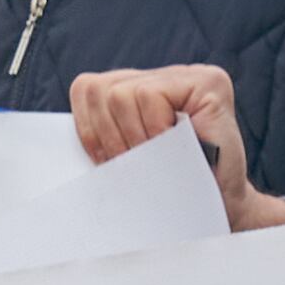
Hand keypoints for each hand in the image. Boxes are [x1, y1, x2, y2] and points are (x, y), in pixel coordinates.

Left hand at [68, 63, 284, 231]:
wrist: (222, 210)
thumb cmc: (173, 189)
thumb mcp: (128, 156)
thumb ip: (105, 131)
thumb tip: (62, 130)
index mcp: (141, 87)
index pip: (87, 88)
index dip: (87, 128)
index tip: (107, 161)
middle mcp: (165, 74)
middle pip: (99, 89)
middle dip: (108, 136)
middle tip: (135, 163)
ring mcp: (189, 74)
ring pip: (120, 94)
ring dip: (133, 138)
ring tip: (156, 158)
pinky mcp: (209, 83)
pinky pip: (150, 95)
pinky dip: (154, 130)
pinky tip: (174, 146)